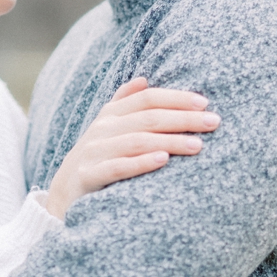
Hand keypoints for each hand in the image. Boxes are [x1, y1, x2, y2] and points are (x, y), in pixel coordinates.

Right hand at [45, 77, 218, 219]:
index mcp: (111, 114)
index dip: (176, 98)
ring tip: (197, 145)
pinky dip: (141, 162)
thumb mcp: (107, 129)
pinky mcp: (88, 176)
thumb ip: (123, 103)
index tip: (205, 103)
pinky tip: (163, 161)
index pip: (147, 98)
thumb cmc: (96, 159)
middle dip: (183, 118)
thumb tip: (144, 79)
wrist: (62, 196)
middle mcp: (102, 129)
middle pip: (147, 117)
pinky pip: (117, 167)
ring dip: (170, 141)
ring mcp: (93, 152)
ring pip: (136, 141)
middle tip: (213, 123)